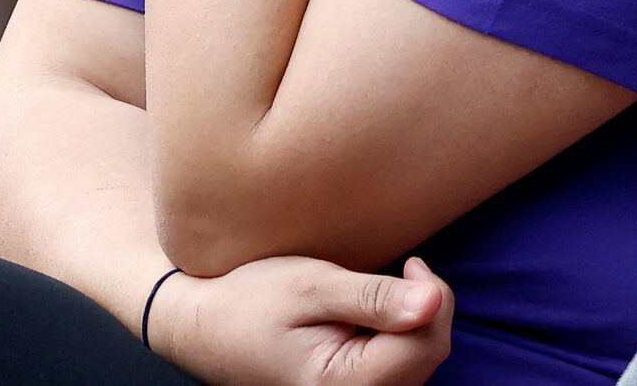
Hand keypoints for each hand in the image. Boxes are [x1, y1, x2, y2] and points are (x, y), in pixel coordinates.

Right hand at [152, 257, 451, 385]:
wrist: (204, 327)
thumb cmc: (250, 301)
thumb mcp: (311, 286)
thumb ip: (373, 296)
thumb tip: (432, 300)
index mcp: (342, 384)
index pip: (424, 346)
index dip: (432, 298)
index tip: (409, 263)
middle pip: (427, 356)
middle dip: (425, 310)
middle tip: (400, 270)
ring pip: (417, 362)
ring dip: (411, 323)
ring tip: (377, 293)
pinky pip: (398, 367)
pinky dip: (397, 336)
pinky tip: (371, 315)